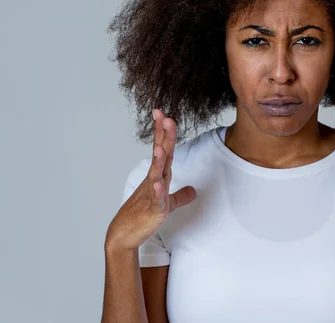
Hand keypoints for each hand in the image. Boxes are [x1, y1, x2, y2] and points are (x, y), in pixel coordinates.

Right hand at [105, 109, 196, 251]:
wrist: (124, 235)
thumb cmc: (143, 216)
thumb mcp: (167, 204)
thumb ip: (180, 196)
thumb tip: (193, 191)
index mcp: (159, 176)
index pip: (164, 151)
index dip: (164, 133)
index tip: (164, 115)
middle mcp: (154, 181)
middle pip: (161, 155)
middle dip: (163, 137)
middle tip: (164, 117)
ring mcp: (152, 194)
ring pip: (156, 173)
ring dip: (158, 160)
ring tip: (159, 146)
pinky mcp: (153, 209)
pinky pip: (155, 199)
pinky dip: (157, 190)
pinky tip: (157, 183)